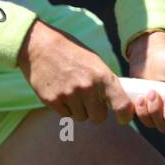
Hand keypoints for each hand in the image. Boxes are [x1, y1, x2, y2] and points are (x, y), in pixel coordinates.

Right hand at [18, 21, 134, 124]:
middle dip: (95, 112)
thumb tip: (116, 101)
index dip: (125, 116)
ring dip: (78, 109)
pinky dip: (65, 107)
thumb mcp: (94, 61)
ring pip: (81, 117)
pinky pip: (66, 115)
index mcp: (102, 76)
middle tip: (89, 100)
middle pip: (99, 118)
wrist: (39, 46)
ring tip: (71, 90)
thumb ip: (105, 81)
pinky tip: (60, 91)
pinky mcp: (53, 101)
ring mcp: (70, 95)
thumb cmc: (70, 52)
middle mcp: (88, 87)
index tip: (123, 119)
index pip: (122, 105)